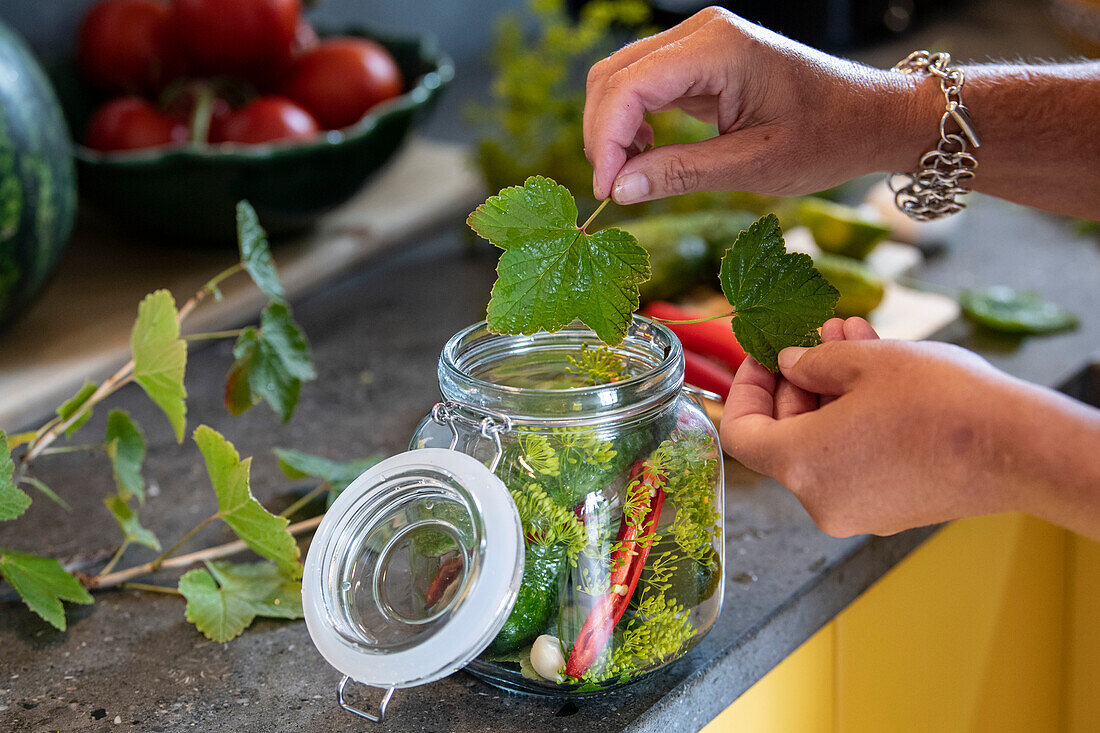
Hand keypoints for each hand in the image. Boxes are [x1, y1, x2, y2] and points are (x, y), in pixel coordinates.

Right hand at [583, 7, 923, 203]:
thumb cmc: (827, 137)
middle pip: (613, 76)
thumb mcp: (754, 166)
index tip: (607, 190)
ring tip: (627, 175)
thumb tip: (621, 190)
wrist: (870, 116)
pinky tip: (645, 153)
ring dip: (612, 129)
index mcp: (718, 49)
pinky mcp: (699, 59)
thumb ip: (682, 174)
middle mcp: (701, 33)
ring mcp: (698, 41)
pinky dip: (631, 121)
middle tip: (612, 189)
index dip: (607, 140)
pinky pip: (644, 84)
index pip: (630, 86)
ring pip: (621, 78)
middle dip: (603, 135)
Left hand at [720, 318, 1099, 538]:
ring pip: (822, 443)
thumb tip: (791, 364)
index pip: (740, 433)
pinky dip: (855, 418)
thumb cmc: (940, 403)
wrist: (1018, 448)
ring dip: (830, 390)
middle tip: (817, 334)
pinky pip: (853, 460)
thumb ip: (812, 362)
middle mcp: (821, 500)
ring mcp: (857, 511)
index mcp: (801, 466)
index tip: (763, 356)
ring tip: (853, 338)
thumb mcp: (864, 362)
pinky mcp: (890, 510)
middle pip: (784, 436)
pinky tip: (879, 373)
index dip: (744, 389)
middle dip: (798, 379)